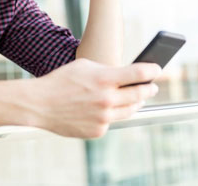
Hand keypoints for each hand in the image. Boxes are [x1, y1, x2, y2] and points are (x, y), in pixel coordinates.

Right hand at [28, 59, 160, 137]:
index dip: (153, 70)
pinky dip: (112, 114)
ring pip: (130, 110)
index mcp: (104, 79)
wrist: (40, 104)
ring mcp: (103, 118)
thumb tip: (127, 75)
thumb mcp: (85, 66)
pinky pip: (112, 121)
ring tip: (138, 98)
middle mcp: (107, 99)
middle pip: (140, 94)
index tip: (158, 69)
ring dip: (136, 103)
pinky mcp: (98, 131)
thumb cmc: (62, 80)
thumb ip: (108, 70)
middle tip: (152, 86)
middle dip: (149, 88)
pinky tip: (108, 108)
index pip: (139, 73)